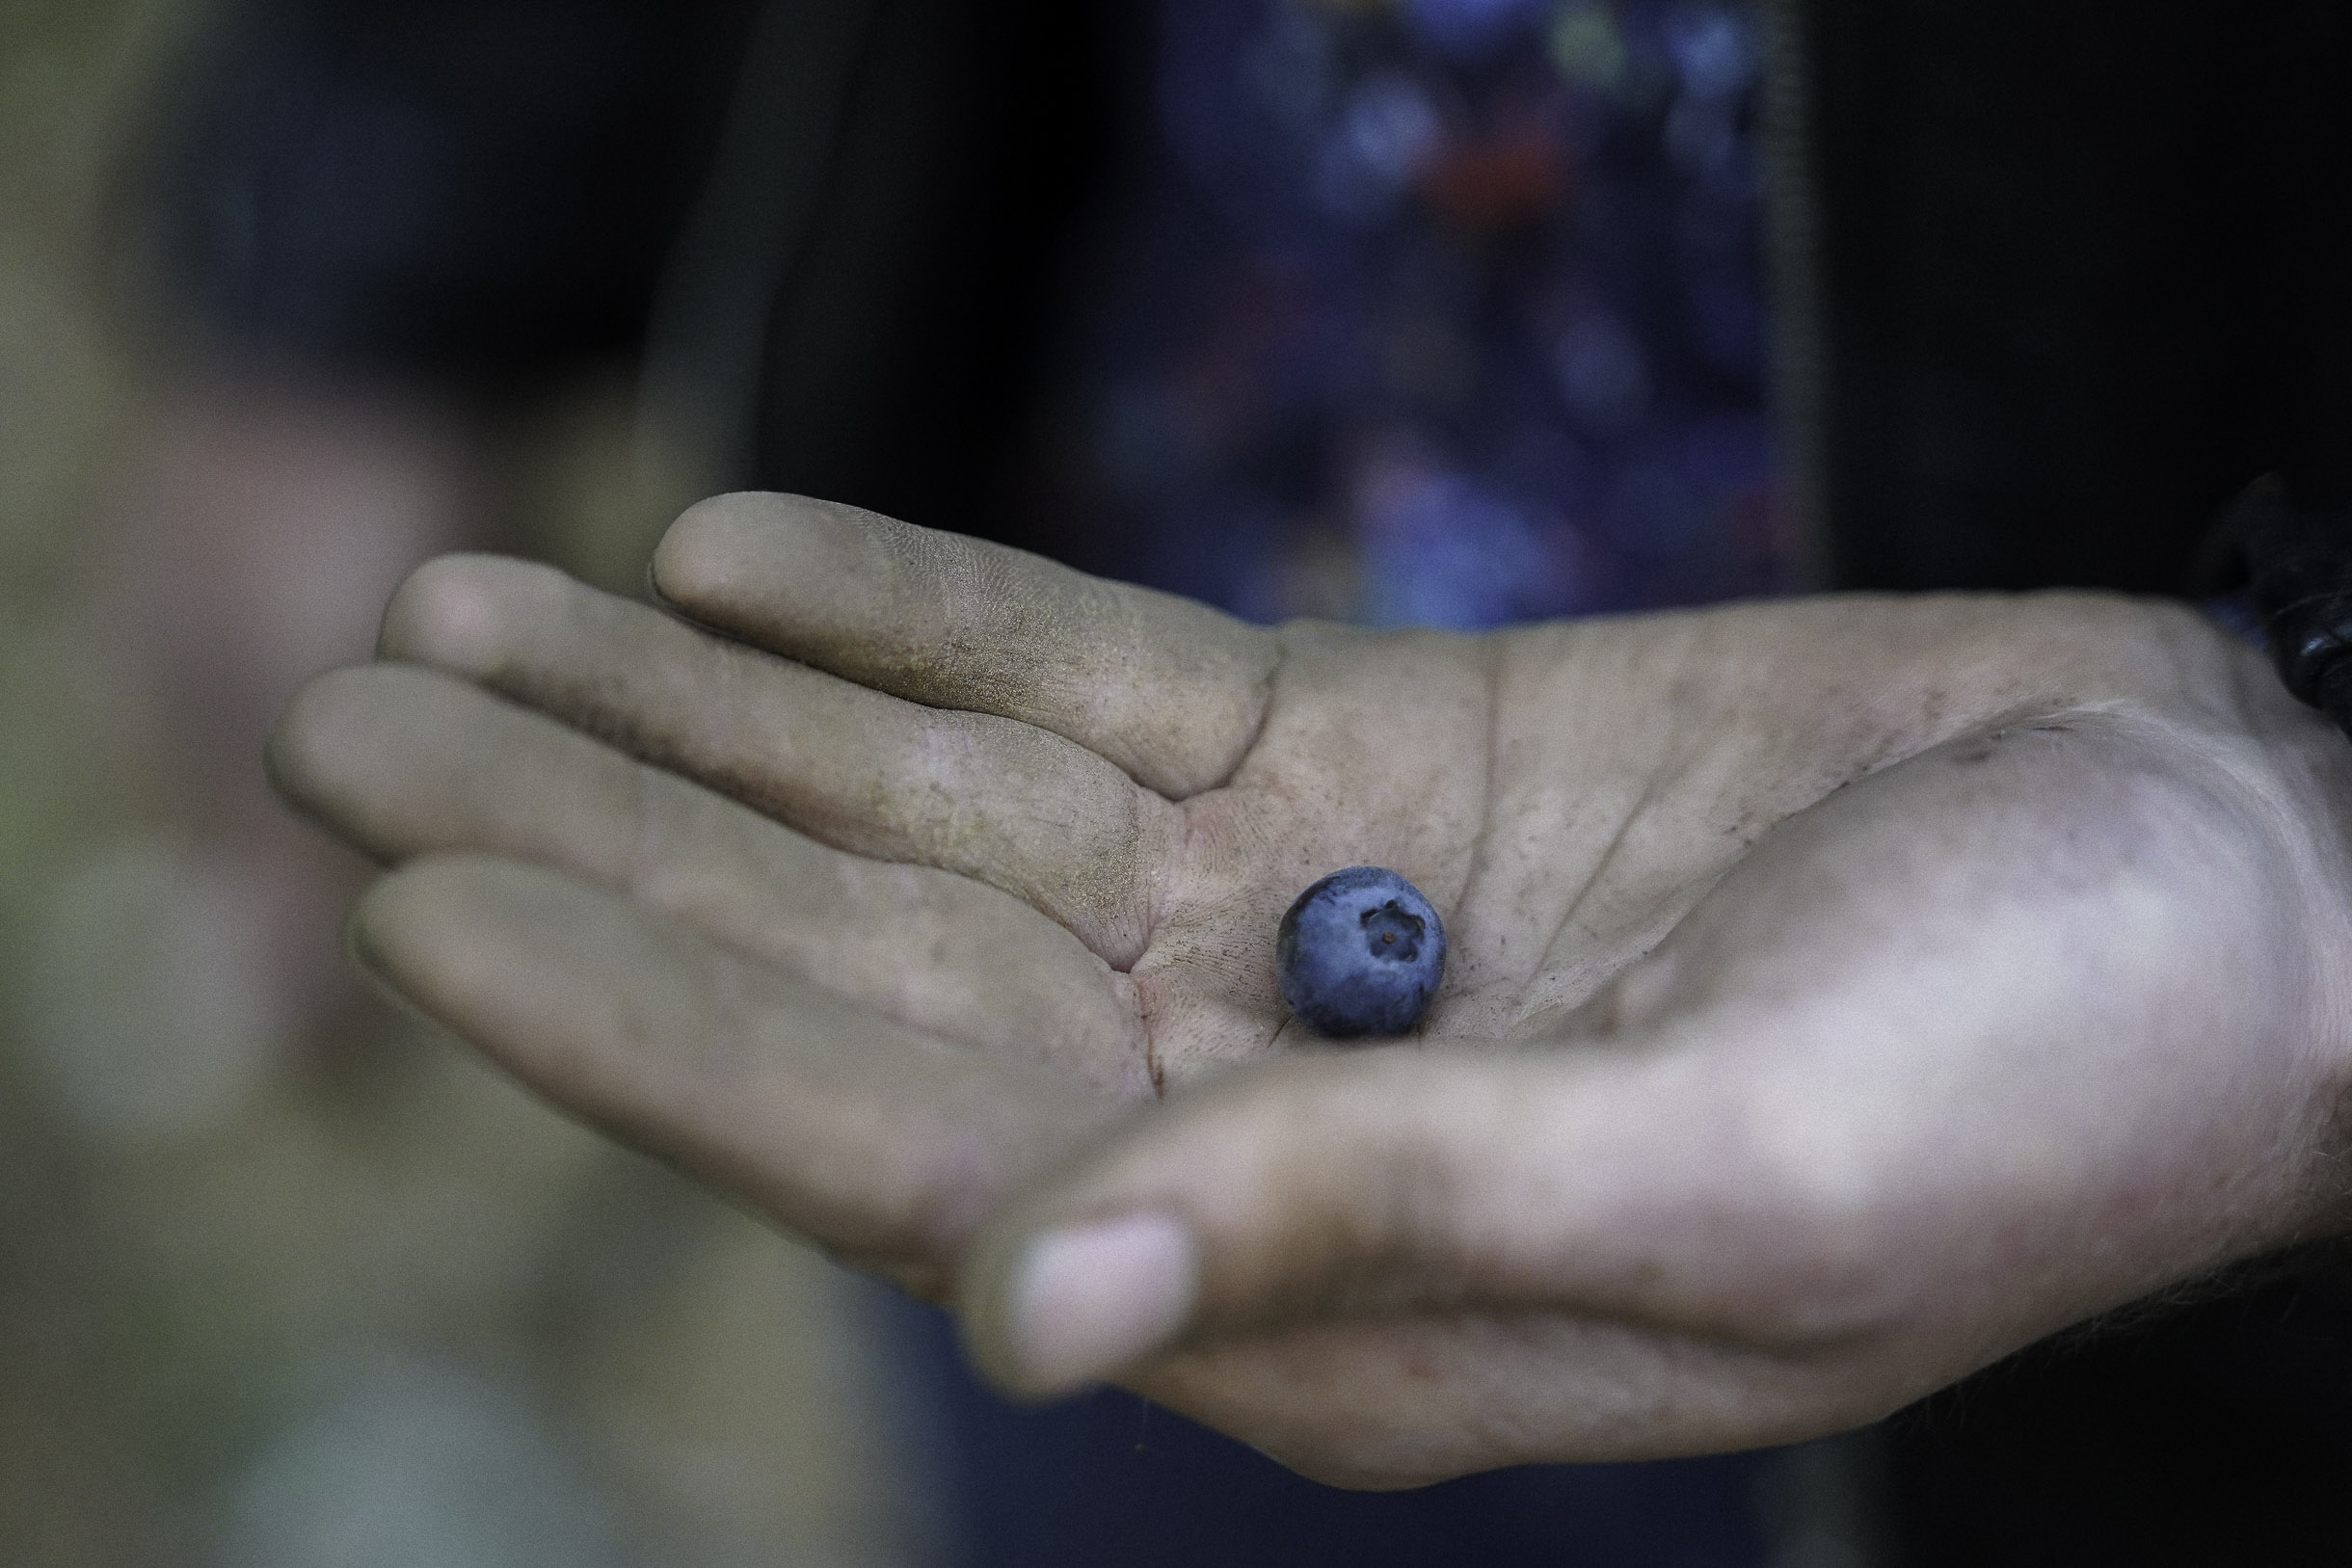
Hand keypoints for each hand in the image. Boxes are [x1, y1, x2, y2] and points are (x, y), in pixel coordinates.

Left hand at [268, 494, 2351, 1486]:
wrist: (2223, 890)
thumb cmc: (2052, 1075)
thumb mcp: (1745, 1180)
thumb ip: (1383, 1227)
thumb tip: (1025, 1312)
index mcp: (1311, 1282)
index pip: (900, 1152)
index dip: (650, 1024)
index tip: (422, 894)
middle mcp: (1248, 1108)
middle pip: (850, 956)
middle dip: (600, 837)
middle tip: (347, 714)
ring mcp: (1290, 921)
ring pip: (919, 800)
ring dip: (695, 703)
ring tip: (468, 605)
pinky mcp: (1364, 759)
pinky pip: (1084, 677)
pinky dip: (911, 614)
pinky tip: (732, 551)